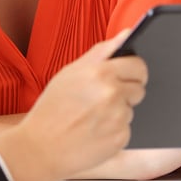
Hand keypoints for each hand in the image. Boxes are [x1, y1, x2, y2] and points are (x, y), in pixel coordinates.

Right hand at [0, 31, 146, 180]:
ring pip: (131, 109)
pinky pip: (126, 129)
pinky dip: (114, 130)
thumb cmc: (52, 108)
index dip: (134, 71)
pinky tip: (94, 132)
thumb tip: (127, 34)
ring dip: (118, 112)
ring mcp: (118, 117)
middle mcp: (112, 93)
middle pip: (140, 88)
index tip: (128, 75)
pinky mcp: (121, 138)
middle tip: (103, 99)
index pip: (138, 65)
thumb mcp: (70, 72)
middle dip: (126, 92)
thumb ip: (101, 52)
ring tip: (92, 117)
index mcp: (100, 72)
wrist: (40, 147)